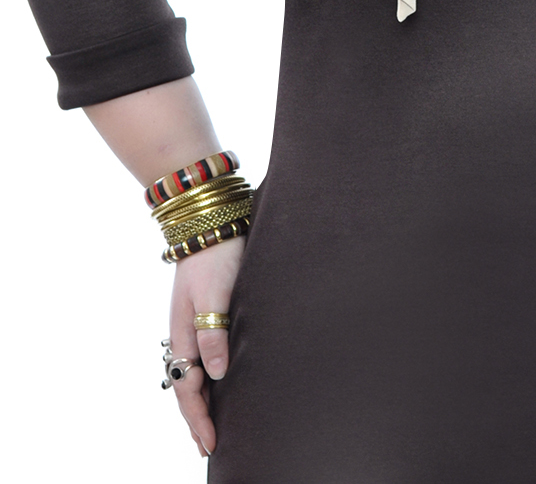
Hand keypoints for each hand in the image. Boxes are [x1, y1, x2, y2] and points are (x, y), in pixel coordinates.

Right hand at [166, 235, 245, 456]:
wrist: (210, 222)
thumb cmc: (216, 256)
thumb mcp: (214, 294)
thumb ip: (214, 333)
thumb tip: (216, 374)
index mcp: (184, 334)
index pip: (188, 388)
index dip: (199, 418)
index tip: (209, 444)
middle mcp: (184, 334)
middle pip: (186, 386)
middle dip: (196, 418)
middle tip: (207, 448)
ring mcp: (192, 324)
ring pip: (191, 373)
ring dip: (199, 401)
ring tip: (208, 426)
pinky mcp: (203, 314)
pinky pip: (199, 356)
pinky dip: (204, 378)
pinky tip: (214, 382)